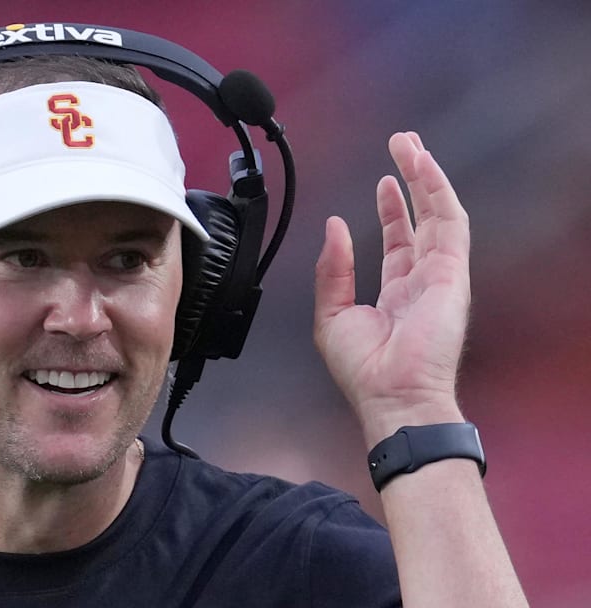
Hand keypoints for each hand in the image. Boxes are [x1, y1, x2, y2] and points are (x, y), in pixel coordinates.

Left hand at [314, 132, 469, 445]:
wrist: (391, 395)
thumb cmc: (365, 369)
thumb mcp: (332, 314)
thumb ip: (333, 269)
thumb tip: (334, 227)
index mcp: (396, 292)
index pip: (398, 241)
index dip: (391, 210)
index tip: (383, 183)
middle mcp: (422, 279)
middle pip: (422, 218)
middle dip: (412, 182)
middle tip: (402, 148)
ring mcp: (440, 274)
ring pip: (438, 212)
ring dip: (425, 177)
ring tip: (410, 146)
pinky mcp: (452, 272)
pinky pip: (450, 222)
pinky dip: (438, 191)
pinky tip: (423, 167)